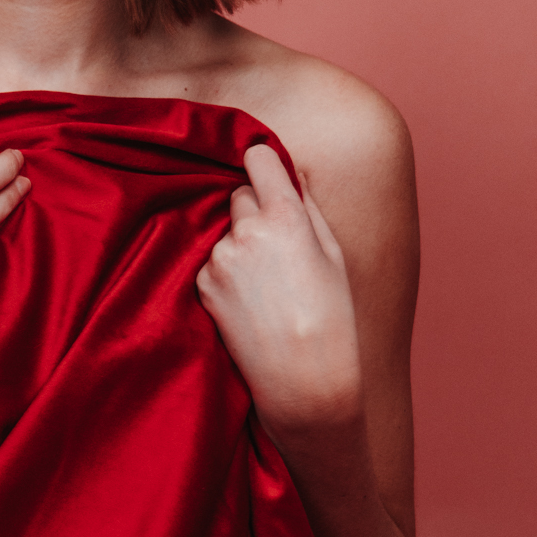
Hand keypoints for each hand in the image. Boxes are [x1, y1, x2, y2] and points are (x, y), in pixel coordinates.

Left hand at [196, 143, 362, 441]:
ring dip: (238, 245)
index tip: (264, 169)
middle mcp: (246, 230)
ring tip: (266, 284)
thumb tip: (290, 173)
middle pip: (238, 195)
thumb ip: (307, 207)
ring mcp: (220, 258)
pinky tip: (248, 301)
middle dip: (252, 209)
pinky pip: (211, 262)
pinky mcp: (203, 284)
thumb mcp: (333, 255)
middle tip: (276, 245)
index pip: (258, 158)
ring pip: (224, 231)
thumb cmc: (331, 317)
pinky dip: (225, 273)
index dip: (262, 162)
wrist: (303, 378)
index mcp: (285, 216)